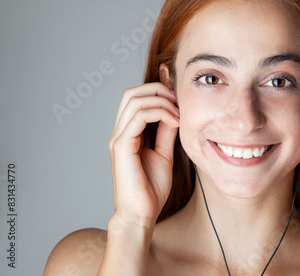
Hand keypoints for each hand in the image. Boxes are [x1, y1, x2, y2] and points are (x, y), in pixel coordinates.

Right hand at [108, 82, 179, 226]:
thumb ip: (166, 133)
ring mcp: (118, 138)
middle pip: (131, 93)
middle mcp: (119, 132)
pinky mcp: (122, 146)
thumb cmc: (150, 189)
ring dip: (160, 100)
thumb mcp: (164, 154)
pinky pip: (138, 117)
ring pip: (134, 100)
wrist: (142, 213)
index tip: (178, 98)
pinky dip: (158, 113)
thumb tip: (174, 113)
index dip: (156, 91)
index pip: (135, 98)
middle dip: (157, 89)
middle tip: (178, 100)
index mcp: (127, 133)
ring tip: (178, 112)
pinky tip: (174, 121)